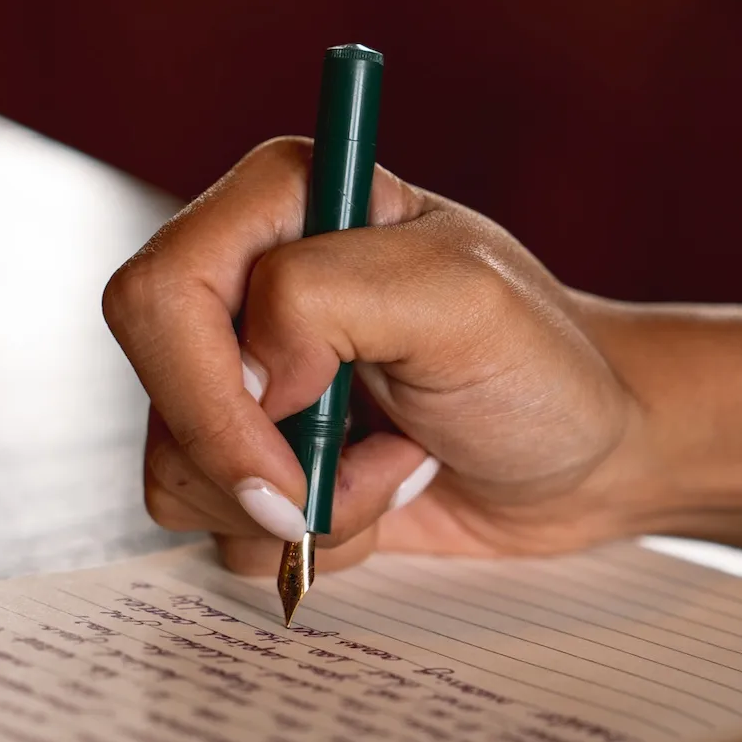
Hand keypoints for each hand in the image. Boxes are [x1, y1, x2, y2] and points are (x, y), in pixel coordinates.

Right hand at [102, 137, 651, 574]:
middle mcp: (242, 284)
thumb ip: (329, 296)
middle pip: (156, 389)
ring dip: (299, 503)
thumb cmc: (541, 366)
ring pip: (177, 473)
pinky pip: (214, 525)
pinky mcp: (254, 458)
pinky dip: (304, 538)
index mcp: (278, 203)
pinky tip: (379, 488)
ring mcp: (243, 378)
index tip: (299, 428)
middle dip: (253, 462)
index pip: (160, 292)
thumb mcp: (462, 300)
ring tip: (394, 464)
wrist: (585, 455)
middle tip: (349, 474)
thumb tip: (249, 370)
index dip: (208, 387)